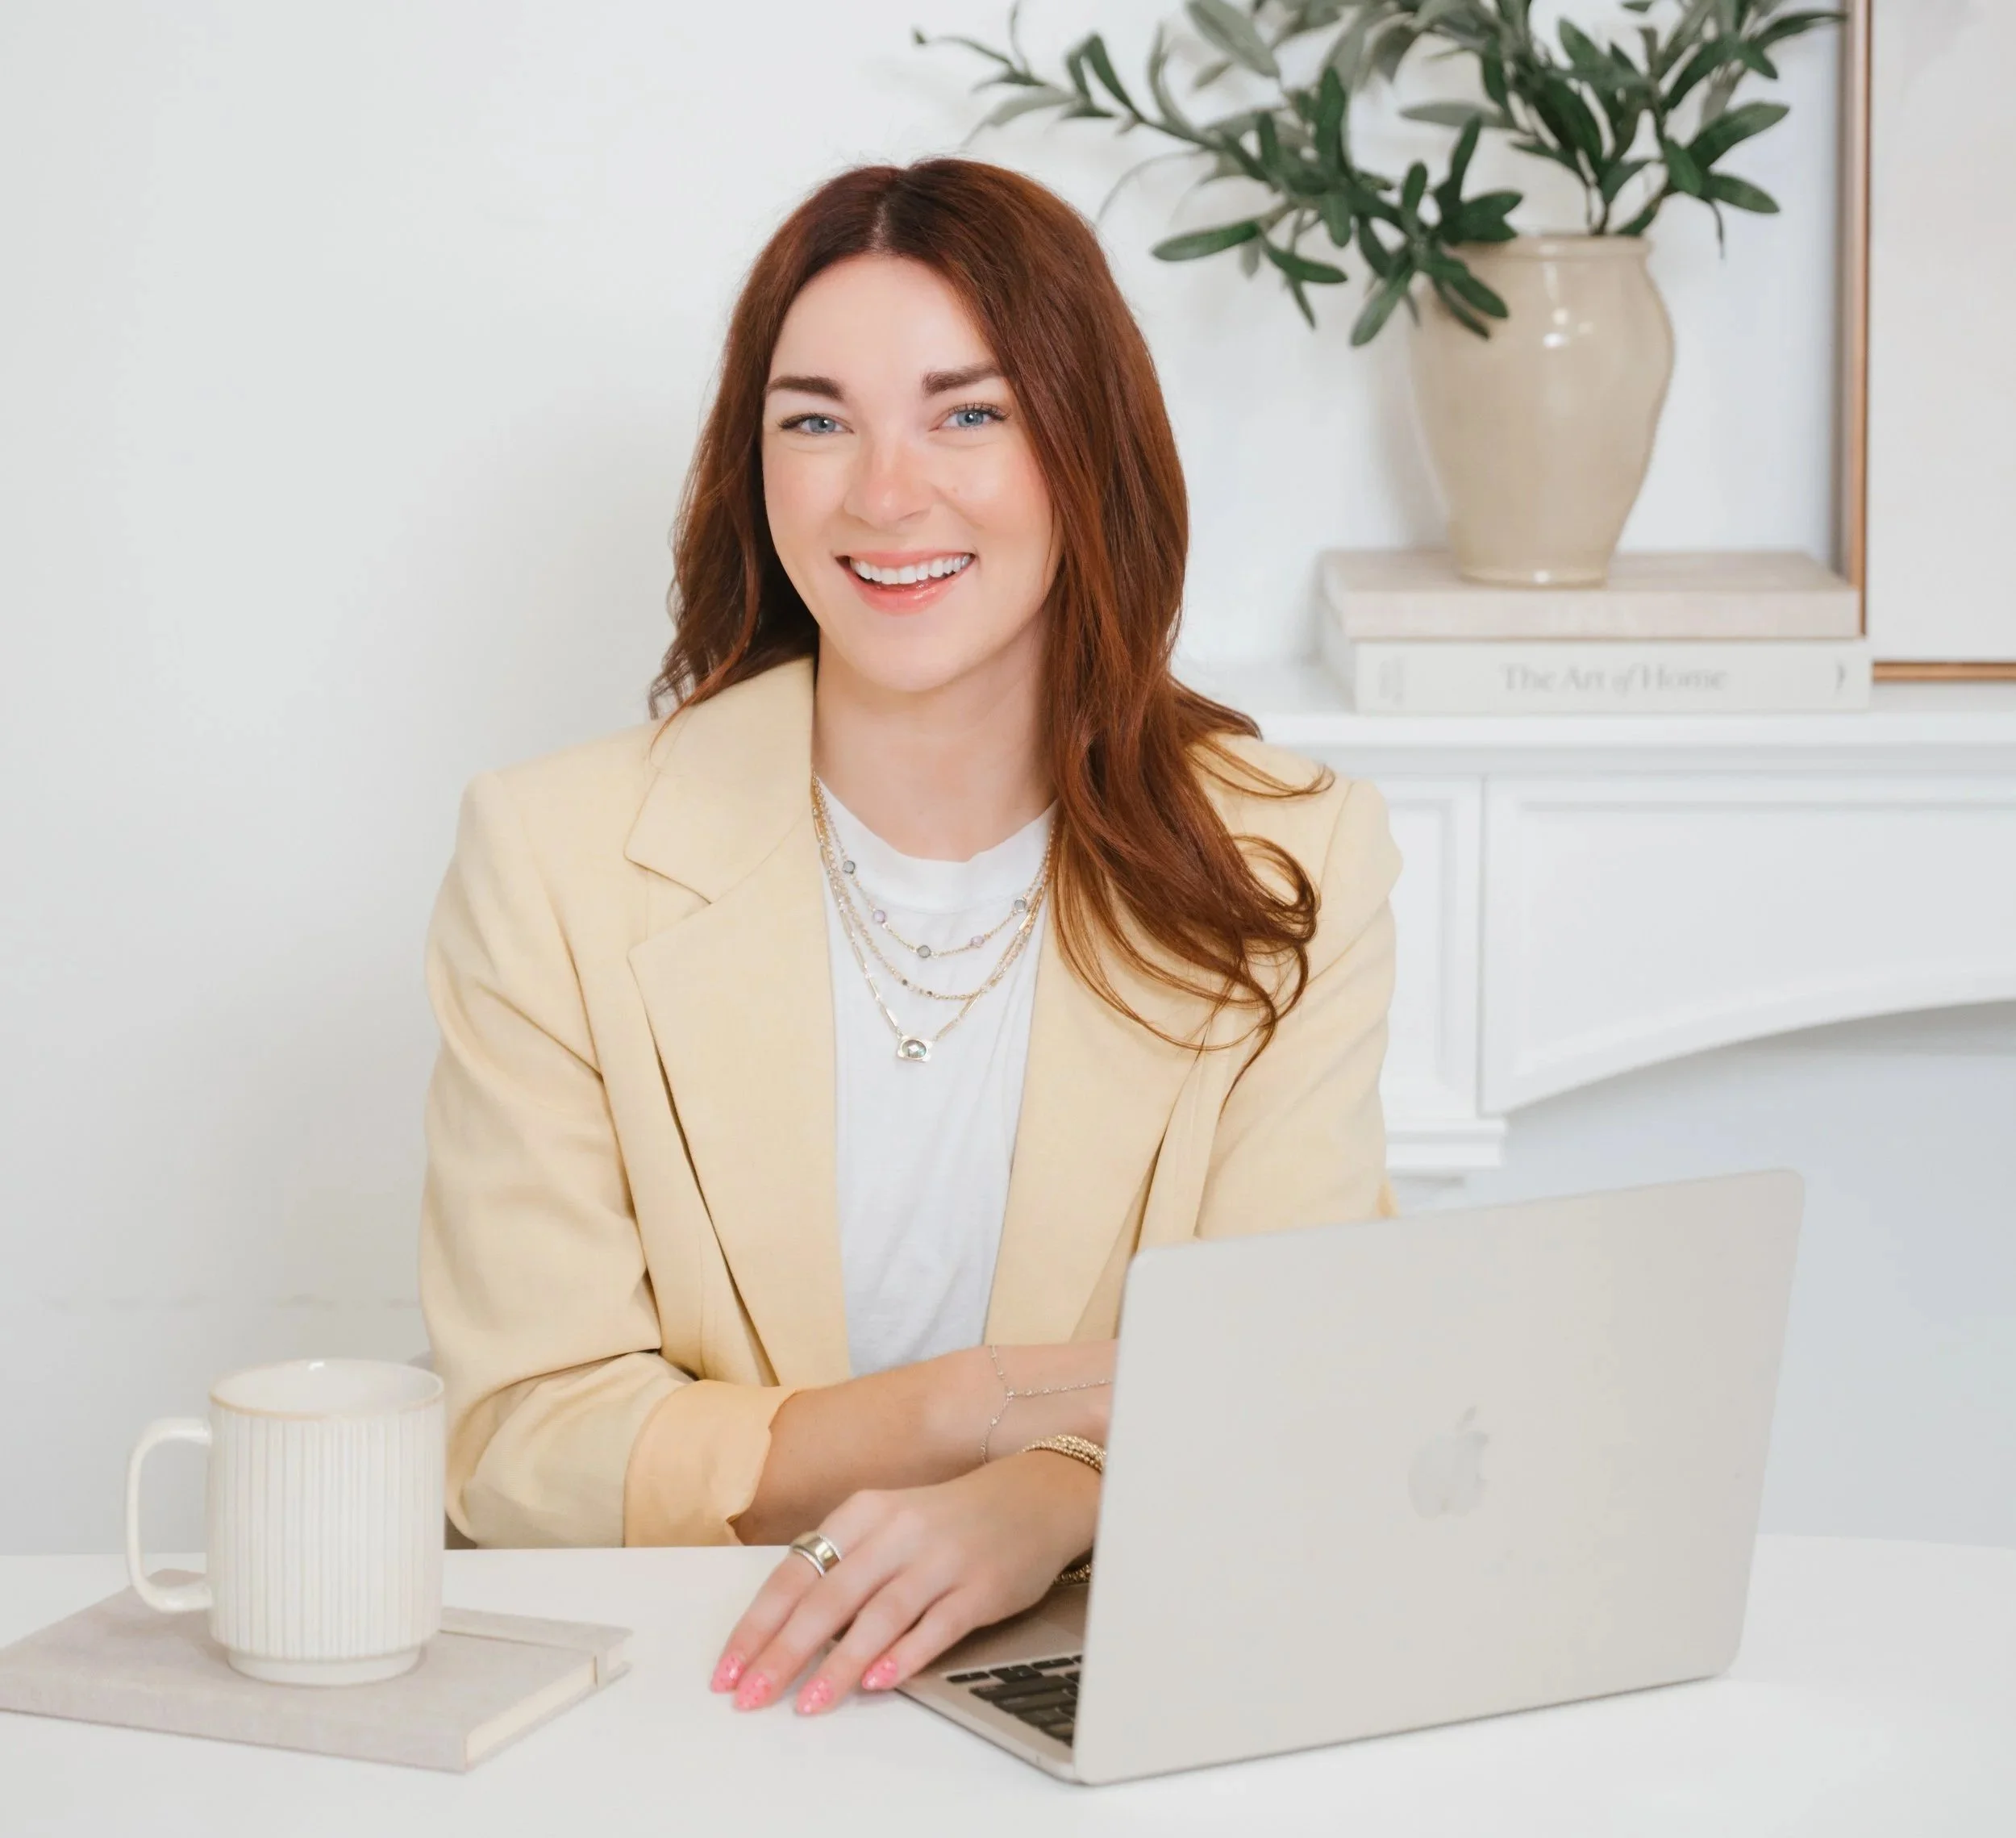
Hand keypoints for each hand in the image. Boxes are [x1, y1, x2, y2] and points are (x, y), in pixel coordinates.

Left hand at [710, 1450, 1097, 1714]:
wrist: (1035, 1494)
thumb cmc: (949, 1519)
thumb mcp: (888, 1523)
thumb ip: (844, 1566)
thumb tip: (787, 1629)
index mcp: (864, 1512)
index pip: (796, 1571)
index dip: (758, 1623)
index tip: (729, 1668)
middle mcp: (899, 1531)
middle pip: (829, 1597)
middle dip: (784, 1652)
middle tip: (751, 1695)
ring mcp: (941, 1558)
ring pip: (878, 1615)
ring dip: (838, 1665)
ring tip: (807, 1704)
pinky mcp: (981, 1586)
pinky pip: (935, 1625)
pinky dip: (904, 1655)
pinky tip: (877, 1682)